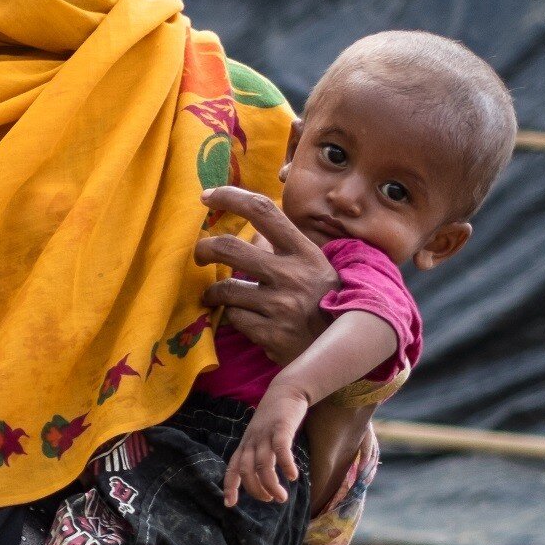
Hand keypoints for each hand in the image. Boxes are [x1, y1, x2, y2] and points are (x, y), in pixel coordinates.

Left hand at [195, 186, 335, 364]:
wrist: (345, 348)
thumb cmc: (325, 301)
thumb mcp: (315, 267)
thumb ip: (284, 248)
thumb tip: (250, 232)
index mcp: (305, 252)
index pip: (263, 211)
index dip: (230, 197)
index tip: (207, 196)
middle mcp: (293, 275)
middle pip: (230, 248)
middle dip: (204, 250)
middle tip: (200, 255)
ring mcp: (281, 306)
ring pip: (225, 289)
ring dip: (213, 292)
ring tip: (215, 295)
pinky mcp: (271, 334)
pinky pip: (234, 317)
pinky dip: (233, 316)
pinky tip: (245, 318)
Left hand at [225, 385, 307, 506]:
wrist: (285, 391)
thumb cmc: (273, 420)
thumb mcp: (260, 438)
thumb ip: (258, 455)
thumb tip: (262, 479)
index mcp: (245, 446)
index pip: (232, 469)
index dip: (230, 486)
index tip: (230, 504)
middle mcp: (251, 442)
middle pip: (246, 470)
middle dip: (255, 489)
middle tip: (269, 499)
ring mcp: (265, 434)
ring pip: (263, 464)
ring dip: (271, 484)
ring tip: (281, 497)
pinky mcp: (281, 427)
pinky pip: (280, 448)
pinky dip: (285, 464)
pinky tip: (292, 477)